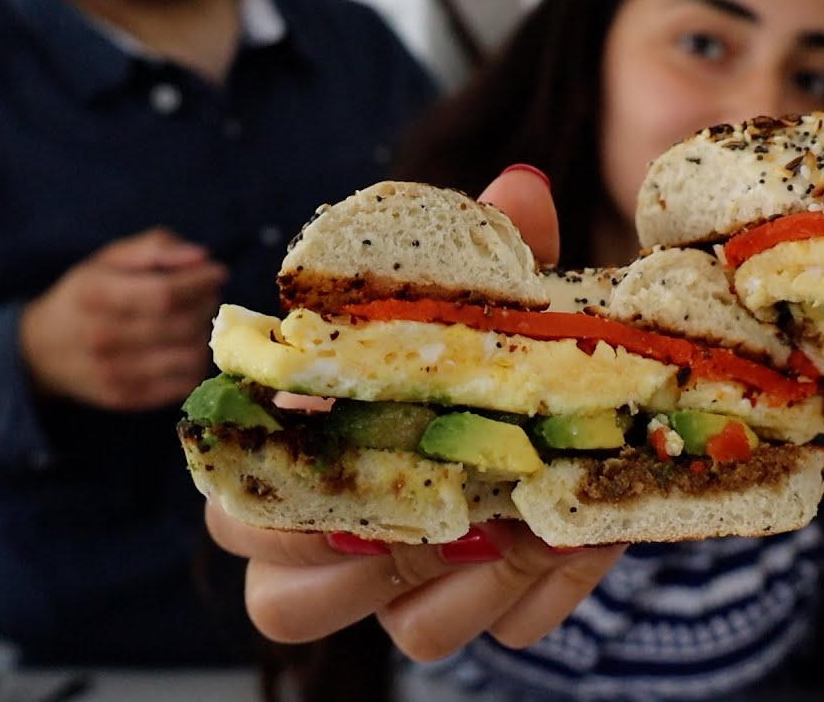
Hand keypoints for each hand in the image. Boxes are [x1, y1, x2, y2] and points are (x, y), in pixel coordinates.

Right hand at [19, 228, 226, 410]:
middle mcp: (100, 337)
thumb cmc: (87, 294)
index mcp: (94, 294)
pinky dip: (195, 362)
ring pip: (190, 356)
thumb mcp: (111, 259)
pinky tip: (184, 345)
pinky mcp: (125, 398)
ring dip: (204, 335)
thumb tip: (203, 257)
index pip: (165, 293)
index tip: (218, 272)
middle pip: (183, 324)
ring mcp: (112, 373)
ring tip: (196, 320)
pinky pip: (185, 383)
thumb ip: (157, 248)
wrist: (41, 350)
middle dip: (207, 305)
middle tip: (207, 295)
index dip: (201, 282)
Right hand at [207, 167, 623, 657]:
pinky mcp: (496, 607)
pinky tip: (583, 535)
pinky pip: (507, 629)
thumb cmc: (497, 350)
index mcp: (317, 454)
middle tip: (430, 511)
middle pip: (286, 602)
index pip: (241, 497)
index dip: (270, 498)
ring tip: (524, 523)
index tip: (339, 459)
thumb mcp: (494, 300)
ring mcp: (423, 585)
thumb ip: (496, 251)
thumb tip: (519, 187)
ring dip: (469, 585)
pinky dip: (548, 589)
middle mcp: (352, 537)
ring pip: (408, 636)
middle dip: (349, 567)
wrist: (582, 408)